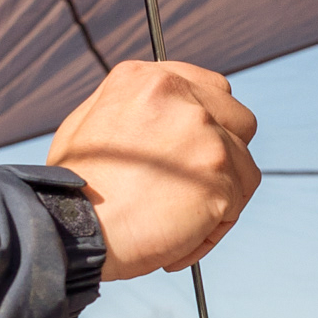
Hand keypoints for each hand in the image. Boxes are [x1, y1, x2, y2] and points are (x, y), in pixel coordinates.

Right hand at [44, 61, 261, 277]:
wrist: (73, 229)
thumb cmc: (75, 187)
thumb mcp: (88, 123)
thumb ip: (133, 109)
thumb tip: (160, 116)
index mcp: (145, 79)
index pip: (210, 86)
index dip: (210, 120)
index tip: (196, 147)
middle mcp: (179, 97)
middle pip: (238, 119)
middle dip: (224, 152)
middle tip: (193, 184)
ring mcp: (204, 135)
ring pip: (243, 164)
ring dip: (221, 193)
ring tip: (180, 219)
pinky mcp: (219, 177)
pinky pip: (238, 201)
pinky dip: (216, 224)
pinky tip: (180, 237)